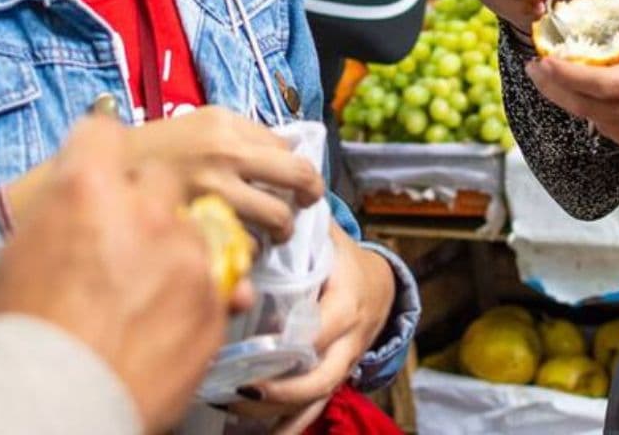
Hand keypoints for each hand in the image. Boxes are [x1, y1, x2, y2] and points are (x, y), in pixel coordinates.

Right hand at [0, 116, 247, 433]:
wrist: (52, 407)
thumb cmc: (20, 337)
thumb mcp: (18, 256)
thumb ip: (60, 216)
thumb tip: (75, 206)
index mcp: (86, 185)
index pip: (102, 131)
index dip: (99, 153)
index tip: (102, 170)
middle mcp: (144, 207)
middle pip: (161, 178)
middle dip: (146, 204)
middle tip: (126, 243)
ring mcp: (187, 253)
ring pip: (195, 229)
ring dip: (177, 251)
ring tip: (149, 293)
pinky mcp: (214, 300)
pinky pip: (215, 280)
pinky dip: (197, 295)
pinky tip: (166, 321)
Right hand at [129, 107, 325, 245]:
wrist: (101, 178)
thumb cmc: (148, 152)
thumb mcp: (196, 125)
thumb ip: (239, 136)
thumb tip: (286, 150)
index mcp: (224, 123)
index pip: (288, 146)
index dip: (297, 166)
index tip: (295, 181)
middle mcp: (225, 152)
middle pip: (298, 176)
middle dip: (309, 194)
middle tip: (303, 205)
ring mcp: (213, 190)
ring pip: (277, 217)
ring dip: (281, 229)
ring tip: (273, 233)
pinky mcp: (200, 225)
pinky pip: (245, 247)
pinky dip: (247, 251)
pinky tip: (237, 246)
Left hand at [228, 224, 396, 432]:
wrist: (381, 285)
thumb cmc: (345, 259)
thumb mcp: (329, 237)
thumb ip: (300, 226)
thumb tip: (262, 206)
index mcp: (348, 303)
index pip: (322, 329)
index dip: (290, 343)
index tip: (253, 347)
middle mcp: (350, 340)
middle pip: (321, 376)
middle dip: (282, 389)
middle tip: (239, 387)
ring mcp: (344, 363)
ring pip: (318, 398)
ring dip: (281, 412)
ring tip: (237, 409)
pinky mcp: (335, 377)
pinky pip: (316, 408)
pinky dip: (291, 425)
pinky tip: (265, 434)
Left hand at [524, 0, 618, 176]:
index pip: (601, 82)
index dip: (566, 74)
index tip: (544, 58)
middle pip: (589, 105)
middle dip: (554, 88)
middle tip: (536, 66)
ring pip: (597, 122)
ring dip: (571, 102)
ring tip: (553, 79)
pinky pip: (614, 133)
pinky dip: (595, 114)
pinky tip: (588, 99)